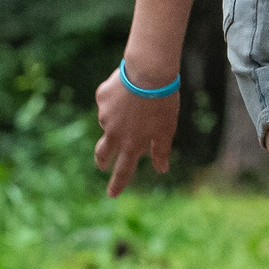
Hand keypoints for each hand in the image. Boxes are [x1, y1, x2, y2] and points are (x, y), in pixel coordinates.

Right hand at [93, 64, 178, 196]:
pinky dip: (117, 99)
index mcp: (132, 143)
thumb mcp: (167, 129)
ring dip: (118, 119)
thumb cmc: (162, 102)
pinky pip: (108, 101)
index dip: (117, 184)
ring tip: (137, 103)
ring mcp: (105, 115)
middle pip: (103, 152)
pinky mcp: (101, 97)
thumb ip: (161, 150)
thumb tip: (161, 170)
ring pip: (109, 121)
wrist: (148, 72)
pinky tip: (128, 88)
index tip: (111, 195)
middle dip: (102, 161)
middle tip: (103, 164)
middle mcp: (114, 133)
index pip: (123, 170)